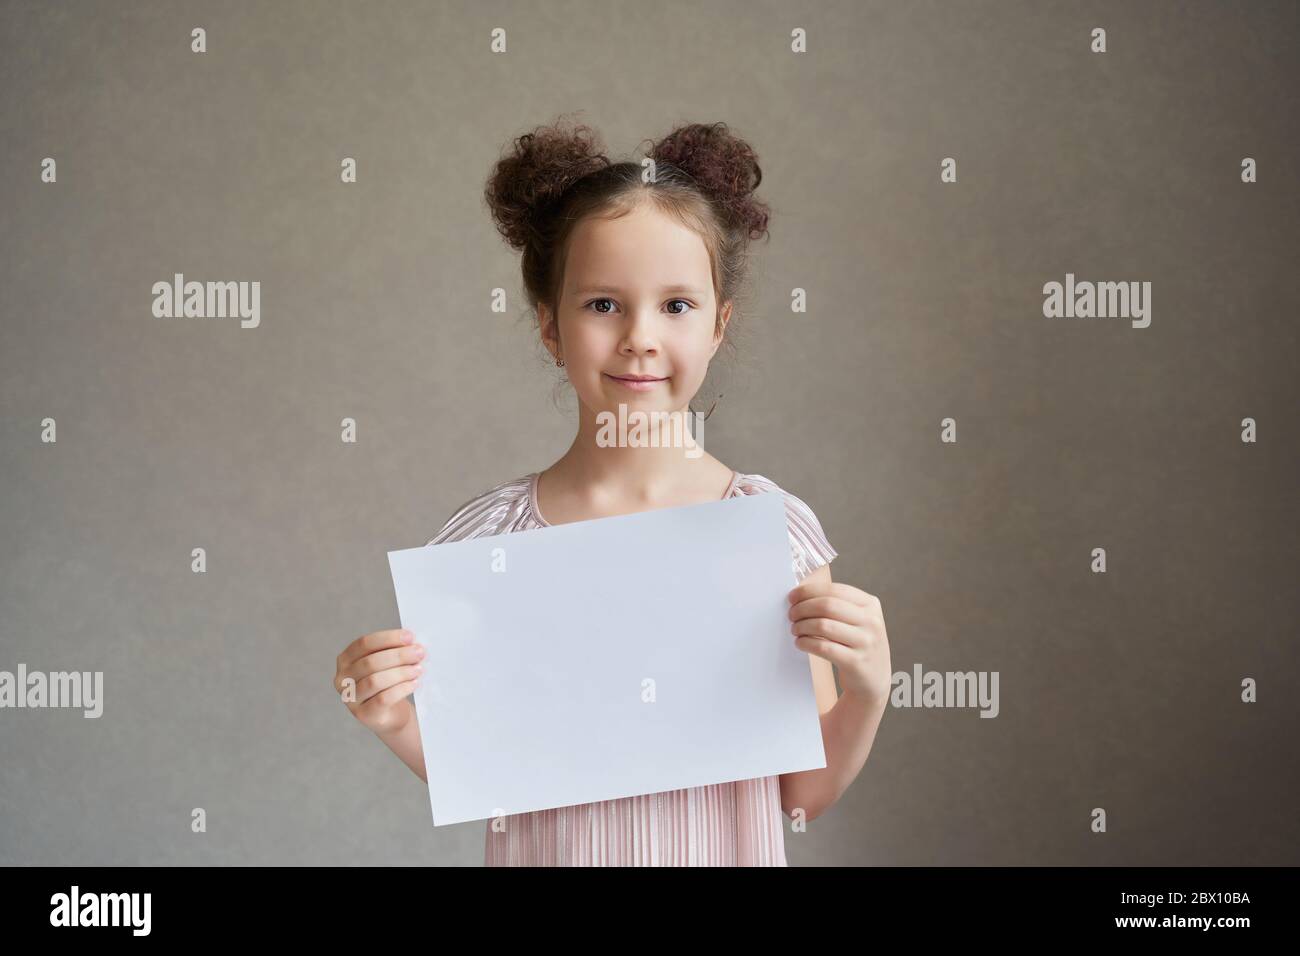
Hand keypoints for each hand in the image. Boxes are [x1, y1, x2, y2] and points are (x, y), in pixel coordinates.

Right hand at [334, 628, 425, 733]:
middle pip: (370, 662)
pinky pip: (383, 699)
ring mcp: (350, 698)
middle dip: (398, 655)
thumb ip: (393, 651)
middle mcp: (342, 678)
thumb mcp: (387, 663)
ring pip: (375, 681)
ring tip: (418, 669)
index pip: (364, 644)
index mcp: (346, 659)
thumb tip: (412, 644)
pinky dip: (401, 689)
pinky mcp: (363, 714)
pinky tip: (414, 683)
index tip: (409, 637)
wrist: (391, 714)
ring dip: (401, 672)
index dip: (388, 638)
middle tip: (419, 653)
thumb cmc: (389, 683)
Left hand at [788, 579, 890, 706]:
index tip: (793, 596)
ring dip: (802, 626)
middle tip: (791, 614)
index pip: (835, 590)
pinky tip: (800, 643)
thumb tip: (801, 594)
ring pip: (823, 626)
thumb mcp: (859, 620)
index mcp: (871, 605)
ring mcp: (865, 642)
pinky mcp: (856, 662)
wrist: (874, 679)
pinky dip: (806, 643)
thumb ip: (838, 605)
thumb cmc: (859, 644)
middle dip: (802, 608)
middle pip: (827, 605)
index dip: (809, 591)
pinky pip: (823, 647)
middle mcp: (871, 621)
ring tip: (795, 629)